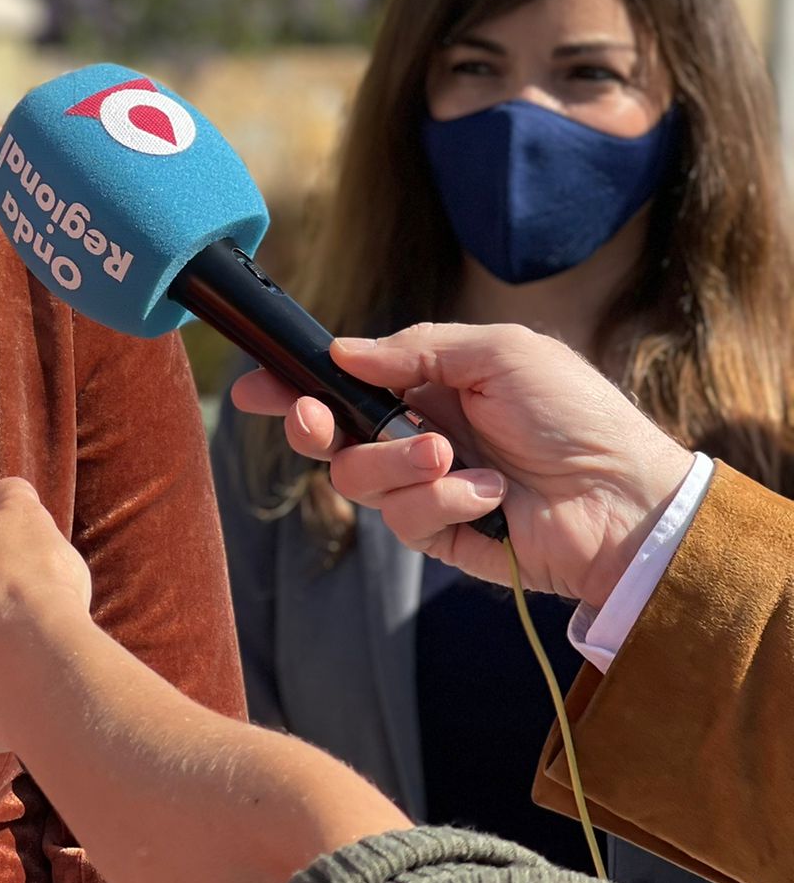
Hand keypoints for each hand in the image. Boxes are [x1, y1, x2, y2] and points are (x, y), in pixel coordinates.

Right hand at [231, 322, 694, 606]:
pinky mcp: (444, 534)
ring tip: (452, 458)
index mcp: (427, 385)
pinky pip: (405, 520)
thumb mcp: (498, 352)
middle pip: (331, 436)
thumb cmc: (575, 413)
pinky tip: (490, 496)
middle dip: (314, 425)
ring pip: (359, 479)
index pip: (343, 382)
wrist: (628, 496)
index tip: (255, 386)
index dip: (293, 383)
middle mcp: (418, 435)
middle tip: (316, 420)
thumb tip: (342, 350)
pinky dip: (444, 502)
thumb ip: (415, 348)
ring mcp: (428, 487)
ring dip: (398, 464)